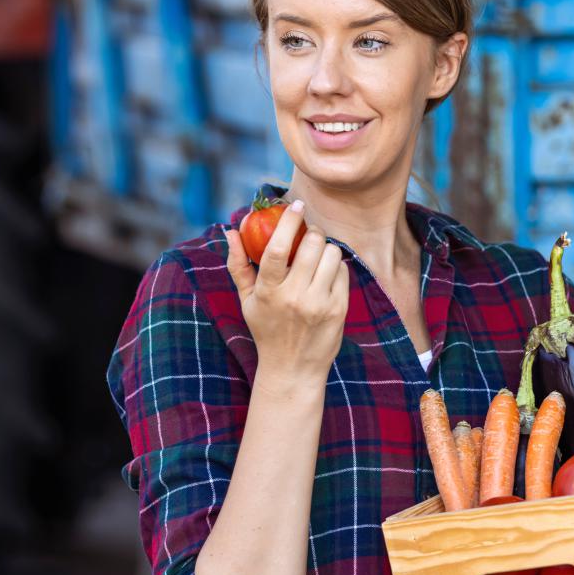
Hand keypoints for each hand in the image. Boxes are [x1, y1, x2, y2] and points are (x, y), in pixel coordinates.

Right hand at [224, 199, 348, 385]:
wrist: (292, 369)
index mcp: (268, 292)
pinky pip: (343, 271)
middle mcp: (295, 297)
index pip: (277, 249)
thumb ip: (238, 265)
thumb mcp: (247, 301)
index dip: (288, 222)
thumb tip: (230, 231)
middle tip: (308, 236)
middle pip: (312, 245)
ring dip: (325, 249)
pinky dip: (335, 268)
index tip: (295, 205)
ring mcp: (319, 304)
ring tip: (316, 258)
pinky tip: (326, 277)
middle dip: (311, 233)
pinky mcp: (338, 310)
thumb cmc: (267, 330)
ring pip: (331, 254)